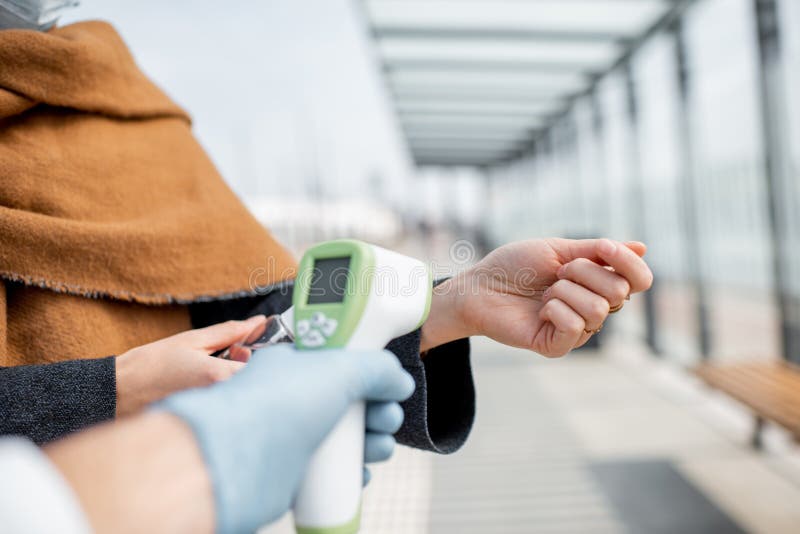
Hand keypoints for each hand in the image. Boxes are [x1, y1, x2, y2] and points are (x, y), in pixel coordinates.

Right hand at [115, 315, 265, 416]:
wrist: (119, 392)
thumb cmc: (152, 365)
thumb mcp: (192, 340)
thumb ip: (230, 332)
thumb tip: (257, 324)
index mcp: (218, 376)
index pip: (260, 366)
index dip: (255, 353)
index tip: (243, 345)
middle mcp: (219, 398)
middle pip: (253, 382)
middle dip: (246, 367)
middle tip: (225, 356)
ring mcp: (212, 412)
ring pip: (240, 393)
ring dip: (235, 379)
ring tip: (208, 371)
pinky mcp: (205, 420)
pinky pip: (226, 404)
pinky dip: (223, 392)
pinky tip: (202, 385)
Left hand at [156, 344, 414, 533]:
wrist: (236, 463)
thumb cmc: (274, 406)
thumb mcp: (340, 367)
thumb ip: (377, 368)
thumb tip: (398, 380)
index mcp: (295, 363)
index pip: (340, 360)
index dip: (369, 370)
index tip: (388, 380)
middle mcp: (291, 397)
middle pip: (348, 401)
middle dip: (377, 409)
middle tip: (386, 417)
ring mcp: (290, 435)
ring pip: (343, 436)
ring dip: (371, 441)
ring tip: (378, 445)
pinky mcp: (291, 471)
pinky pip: (330, 470)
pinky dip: (351, 472)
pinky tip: (360, 472)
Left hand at [422, 238, 652, 356]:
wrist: (479, 285)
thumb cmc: (514, 265)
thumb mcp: (558, 250)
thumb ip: (598, 251)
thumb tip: (643, 247)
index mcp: (597, 283)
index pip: (639, 280)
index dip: (628, 263)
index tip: (603, 248)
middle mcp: (593, 308)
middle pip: (619, 292)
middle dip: (583, 272)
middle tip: (555, 274)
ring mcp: (578, 330)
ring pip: (597, 308)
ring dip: (564, 291)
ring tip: (544, 293)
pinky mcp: (559, 346)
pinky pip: (576, 326)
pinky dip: (555, 309)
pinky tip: (540, 310)